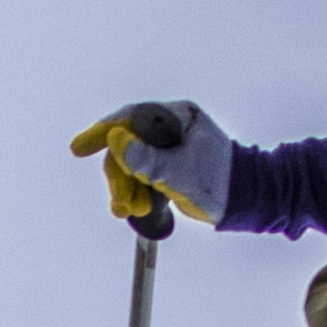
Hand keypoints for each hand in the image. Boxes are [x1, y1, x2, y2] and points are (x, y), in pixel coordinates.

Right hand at [70, 99, 231, 228]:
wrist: (247, 201)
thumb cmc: (222, 183)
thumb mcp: (182, 172)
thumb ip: (147, 158)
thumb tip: (114, 139)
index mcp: (177, 116)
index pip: (131, 118)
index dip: (102, 133)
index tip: (79, 148)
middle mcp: (170, 128)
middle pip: (127, 146)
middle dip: (120, 176)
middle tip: (122, 201)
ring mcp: (169, 147)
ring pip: (131, 164)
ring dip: (126, 189)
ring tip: (131, 210)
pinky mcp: (168, 166)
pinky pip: (140, 175)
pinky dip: (134, 192)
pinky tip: (132, 210)